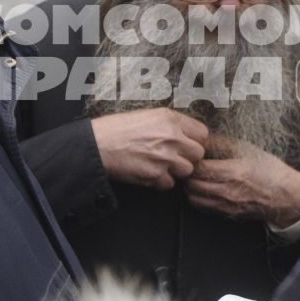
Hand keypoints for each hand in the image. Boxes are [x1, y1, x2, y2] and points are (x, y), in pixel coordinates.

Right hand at [90, 109, 208, 190]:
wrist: (97, 145)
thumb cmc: (117, 129)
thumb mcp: (147, 116)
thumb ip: (171, 124)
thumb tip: (187, 134)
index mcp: (170, 119)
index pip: (202, 134)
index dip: (195, 141)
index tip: (188, 145)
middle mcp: (171, 137)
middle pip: (198, 154)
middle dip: (188, 157)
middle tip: (174, 157)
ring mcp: (164, 158)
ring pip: (186, 171)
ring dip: (176, 171)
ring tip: (159, 164)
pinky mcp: (154, 176)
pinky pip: (170, 184)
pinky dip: (161, 182)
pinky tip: (149, 172)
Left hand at [186, 141, 299, 225]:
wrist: (285, 196)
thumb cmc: (268, 170)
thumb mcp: (246, 149)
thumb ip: (220, 143)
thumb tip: (201, 139)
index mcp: (232, 171)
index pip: (198, 168)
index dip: (192, 161)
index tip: (193, 156)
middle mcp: (227, 191)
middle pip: (192, 184)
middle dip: (188, 174)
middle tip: (190, 165)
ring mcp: (226, 205)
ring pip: (193, 198)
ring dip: (190, 187)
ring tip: (196, 177)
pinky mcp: (226, 213)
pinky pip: (202, 207)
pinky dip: (197, 198)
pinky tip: (203, 188)